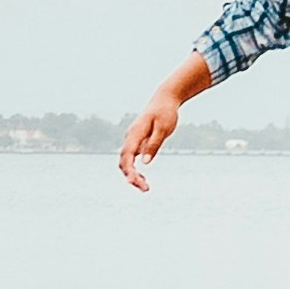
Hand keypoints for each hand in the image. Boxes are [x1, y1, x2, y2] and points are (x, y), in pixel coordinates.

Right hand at [117, 56, 208, 191]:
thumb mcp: (164, 128)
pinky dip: (135, 170)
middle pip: (124, 162)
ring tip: (145, 187)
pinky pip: (131, 159)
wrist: (164, 99)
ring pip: (126, 162)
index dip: (129, 170)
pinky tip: (143, 178)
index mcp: (135, 134)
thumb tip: (145, 163)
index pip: (127, 156)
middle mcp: (130, 138)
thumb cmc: (165, 112)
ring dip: (133, 175)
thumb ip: (154, 145)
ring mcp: (132, 141)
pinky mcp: (137, 142)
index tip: (134, 182)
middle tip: (145, 189)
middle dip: (131, 177)